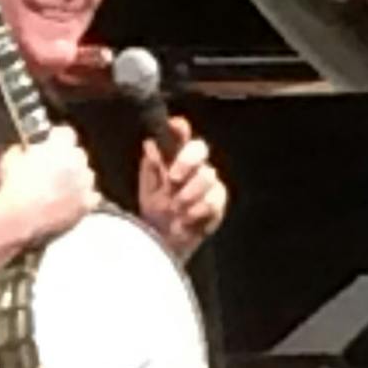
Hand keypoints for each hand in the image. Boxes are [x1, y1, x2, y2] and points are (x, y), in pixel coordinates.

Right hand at [0, 125, 94, 243]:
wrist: (21, 217)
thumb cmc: (14, 188)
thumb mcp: (9, 159)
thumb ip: (21, 150)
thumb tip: (23, 151)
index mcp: (60, 146)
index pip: (66, 133)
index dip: (57, 138)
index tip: (51, 142)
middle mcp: (77, 162)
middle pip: (78, 154)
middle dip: (67, 159)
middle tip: (52, 169)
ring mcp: (84, 184)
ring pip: (86, 176)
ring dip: (76, 179)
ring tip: (59, 188)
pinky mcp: (87, 204)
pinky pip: (91, 197)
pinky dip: (83, 198)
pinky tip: (70, 202)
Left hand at [138, 117, 228, 257]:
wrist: (166, 241)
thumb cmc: (155, 211)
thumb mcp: (148, 189)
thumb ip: (152, 166)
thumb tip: (150, 144)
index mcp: (174, 158)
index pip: (180, 135)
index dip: (180, 128)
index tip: (175, 126)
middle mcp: (194, 165)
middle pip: (200, 148)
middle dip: (186, 162)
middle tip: (172, 179)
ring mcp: (209, 182)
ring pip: (207, 176)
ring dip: (188, 194)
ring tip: (175, 208)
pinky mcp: (218, 201)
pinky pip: (213, 199)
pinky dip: (197, 211)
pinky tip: (186, 220)